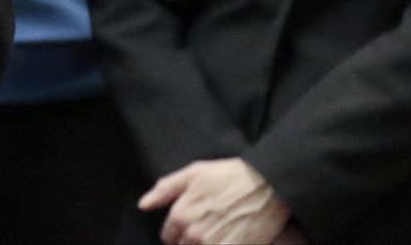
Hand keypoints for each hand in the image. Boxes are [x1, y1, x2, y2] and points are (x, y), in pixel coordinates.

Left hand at [140, 157, 289, 244]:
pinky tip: (229, 236)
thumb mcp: (192, 173)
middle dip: (191, 239)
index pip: (168, 236)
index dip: (177, 230)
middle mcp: (195, 234)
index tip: (190, 223)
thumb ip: (164, 190)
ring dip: (205, 244)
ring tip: (219, 231)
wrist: (267, 187)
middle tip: (208, 226)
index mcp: (181, 215)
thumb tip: (143, 205)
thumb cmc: (229, 176)